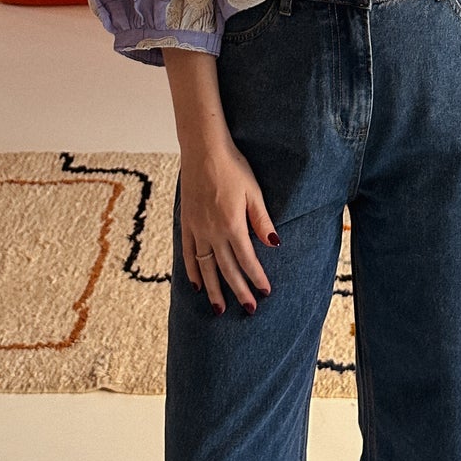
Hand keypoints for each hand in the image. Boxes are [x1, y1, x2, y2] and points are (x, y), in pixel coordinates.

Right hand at [178, 129, 278, 314]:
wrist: (202, 150)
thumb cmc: (233, 167)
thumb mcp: (253, 192)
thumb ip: (262, 220)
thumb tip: (274, 244)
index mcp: (232, 225)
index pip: (247, 260)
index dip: (257, 278)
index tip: (265, 292)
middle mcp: (212, 232)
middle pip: (227, 269)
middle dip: (239, 291)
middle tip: (249, 310)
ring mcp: (197, 229)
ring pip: (205, 267)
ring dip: (214, 290)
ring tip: (220, 309)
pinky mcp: (186, 223)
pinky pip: (188, 253)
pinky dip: (192, 271)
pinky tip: (197, 285)